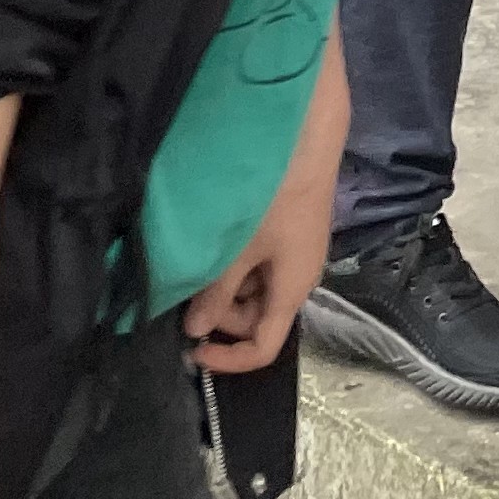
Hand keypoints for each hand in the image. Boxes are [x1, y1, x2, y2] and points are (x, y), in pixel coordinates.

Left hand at [183, 154, 334, 372]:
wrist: (308, 139)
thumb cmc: (274, 199)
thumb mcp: (238, 250)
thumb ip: (215, 294)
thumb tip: (195, 330)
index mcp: (292, 293)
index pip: (262, 349)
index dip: (227, 359)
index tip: (191, 350)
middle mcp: (298, 280)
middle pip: (257, 319)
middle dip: (222, 314)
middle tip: (189, 289)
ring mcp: (295, 254)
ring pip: (256, 290)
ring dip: (227, 285)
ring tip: (201, 259)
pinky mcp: (291, 231)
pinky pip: (262, 264)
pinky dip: (238, 263)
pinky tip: (220, 240)